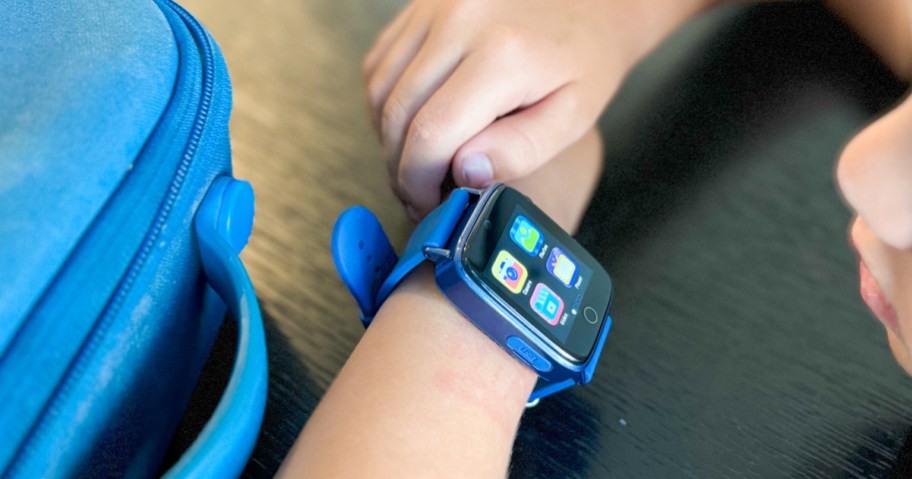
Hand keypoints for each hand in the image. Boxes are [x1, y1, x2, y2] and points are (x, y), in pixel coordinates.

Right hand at [363, 0, 648, 218]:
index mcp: (502, 56)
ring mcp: (435, 7)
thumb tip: (465, 173)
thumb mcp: (573, 116)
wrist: (591, 0)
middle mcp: (460, 22)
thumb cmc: (585, 59)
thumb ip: (520, 150)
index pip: (430, 135)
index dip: (419, 183)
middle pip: (397, 115)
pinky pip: (379, 63)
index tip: (430, 205)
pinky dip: (386, 102)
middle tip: (420, 195)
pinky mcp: (422, 3)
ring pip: (380, 90)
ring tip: (417, 162)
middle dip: (401, 168)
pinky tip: (413, 122)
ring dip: (388, 137)